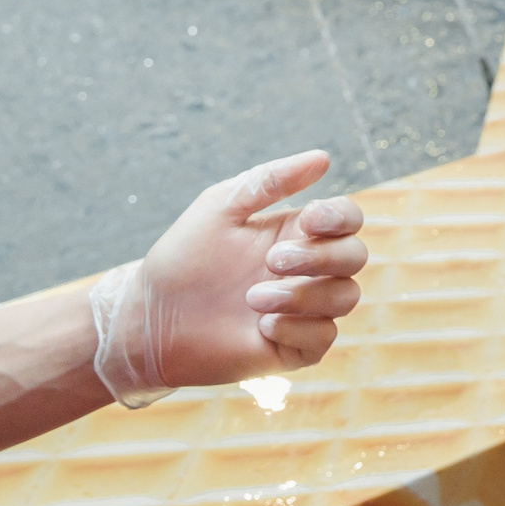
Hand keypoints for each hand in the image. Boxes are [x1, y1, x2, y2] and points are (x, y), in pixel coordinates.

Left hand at [89, 152, 365, 405]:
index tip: (310, 220)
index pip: (348, 219)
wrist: (150, 318)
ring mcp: (304, 309)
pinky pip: (325, 337)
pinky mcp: (294, 347)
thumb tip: (324, 158)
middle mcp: (309, 270)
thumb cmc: (183, 256)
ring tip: (252, 298)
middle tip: (270, 262)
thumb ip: (269, 180)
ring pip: (345, 297)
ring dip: (304, 295)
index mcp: (297, 233)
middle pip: (354, 257)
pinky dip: (298, 328)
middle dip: (319, 258)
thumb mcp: (220, 206)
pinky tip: (260, 326)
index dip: (341, 217)